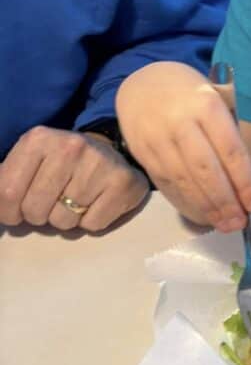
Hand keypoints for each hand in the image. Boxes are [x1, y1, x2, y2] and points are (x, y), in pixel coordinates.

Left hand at [0, 127, 148, 231]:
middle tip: (51, 203)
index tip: (17, 211)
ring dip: (66, 220)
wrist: (110, 153)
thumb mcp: (28, 161)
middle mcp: (70, 147)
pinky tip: (96, 203)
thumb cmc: (61, 163)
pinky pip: (92, 225)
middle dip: (39, 216)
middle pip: (35, 210)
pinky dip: (90, 222)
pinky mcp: (124, 183)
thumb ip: (4, 181)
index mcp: (39, 139)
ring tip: (75, 202)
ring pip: (64, 221)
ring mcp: (99, 164)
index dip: (8, 212)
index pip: (6, 193)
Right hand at [116, 61, 250, 230]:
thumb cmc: (192, 95)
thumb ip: (232, 130)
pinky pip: (165, 184)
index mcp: (207, 105)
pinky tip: (201, 215)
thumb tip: (248, 179)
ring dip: (206, 208)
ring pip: (184, 181)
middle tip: (239, 223)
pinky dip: (184, 203)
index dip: (244, 182)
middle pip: (206, 170)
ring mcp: (157, 139)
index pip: (230, 150)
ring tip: (224, 224)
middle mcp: (180, 122)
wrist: (143, 83)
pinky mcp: (142, 153)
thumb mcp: (218, 96)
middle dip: (225, 201)